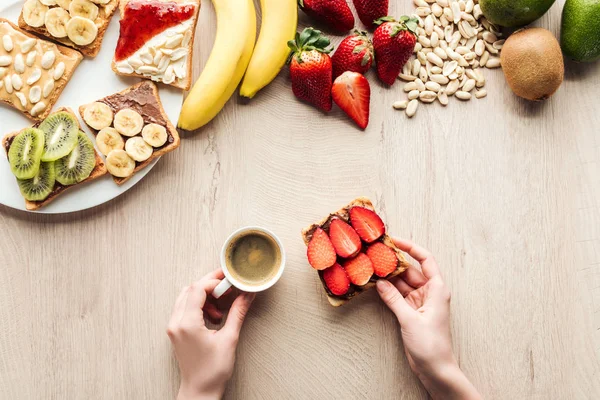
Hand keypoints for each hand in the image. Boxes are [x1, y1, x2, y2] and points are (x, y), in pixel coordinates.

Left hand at [167, 269, 254, 399]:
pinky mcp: (175, 331)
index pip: (198, 289)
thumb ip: (238, 312)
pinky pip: (184, 308)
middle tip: (227, 285)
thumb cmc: (212, 371)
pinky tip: (213, 316)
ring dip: (204, 296)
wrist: (200, 391)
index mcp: (187, 324)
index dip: (214, 282)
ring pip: (185, 297)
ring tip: (221, 307)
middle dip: (210, 285)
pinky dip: (198, 305)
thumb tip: (247, 295)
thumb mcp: (229, 339)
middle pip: (190, 289)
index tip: (229, 283)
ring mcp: (173, 327)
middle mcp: (176, 323)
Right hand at [376, 238, 480, 399]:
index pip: (426, 260)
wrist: (435, 369)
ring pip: (402, 283)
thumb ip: (393, 299)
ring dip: (389, 277)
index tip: (395, 241)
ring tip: (372, 267)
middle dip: (394, 262)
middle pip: (411, 270)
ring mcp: (420, 302)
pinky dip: (388, 290)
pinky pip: (398, 295)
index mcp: (437, 289)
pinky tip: (376, 285)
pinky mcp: (412, 312)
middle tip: (376, 254)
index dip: (411, 248)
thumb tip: (380, 283)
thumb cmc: (431, 345)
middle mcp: (429, 292)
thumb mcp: (410, 319)